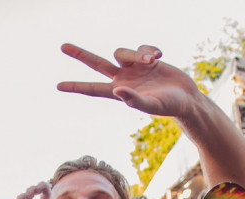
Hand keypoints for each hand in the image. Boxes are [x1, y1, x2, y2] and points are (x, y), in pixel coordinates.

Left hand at [58, 44, 200, 119]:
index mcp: (119, 92)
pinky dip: (149, 50)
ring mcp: (134, 68)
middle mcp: (123, 78)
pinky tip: (159, 57)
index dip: (76, 87)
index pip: (93, 88)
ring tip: (152, 61)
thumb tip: (116, 90)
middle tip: (62, 47)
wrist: (186, 99)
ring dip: (137, 54)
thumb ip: (134, 100)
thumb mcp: (151, 105)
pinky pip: (141, 47)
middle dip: (80, 55)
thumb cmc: (169, 106)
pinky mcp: (146, 59)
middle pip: (97, 64)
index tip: (58, 86)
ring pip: (123, 52)